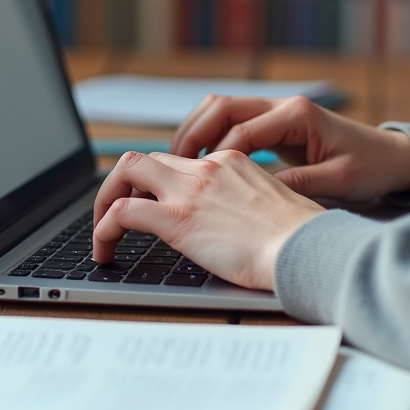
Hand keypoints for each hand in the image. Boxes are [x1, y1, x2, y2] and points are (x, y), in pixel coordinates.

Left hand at [92, 149, 324, 289]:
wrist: (308, 248)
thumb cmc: (303, 240)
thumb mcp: (275, 208)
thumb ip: (249, 206)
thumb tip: (240, 228)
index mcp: (231, 163)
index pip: (179, 162)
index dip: (156, 182)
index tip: (149, 203)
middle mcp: (207, 169)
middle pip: (145, 158)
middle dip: (121, 184)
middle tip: (114, 213)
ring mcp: (190, 191)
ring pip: (125, 172)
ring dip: (105, 201)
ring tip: (101, 232)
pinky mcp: (177, 218)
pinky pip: (121, 214)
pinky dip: (103, 230)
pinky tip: (105, 251)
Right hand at [169, 95, 409, 203]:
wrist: (393, 157)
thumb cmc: (370, 168)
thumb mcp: (337, 183)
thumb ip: (296, 185)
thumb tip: (254, 194)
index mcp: (297, 115)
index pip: (241, 128)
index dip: (216, 154)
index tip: (200, 180)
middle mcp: (283, 105)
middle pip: (221, 107)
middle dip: (192, 134)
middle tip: (171, 164)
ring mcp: (277, 111)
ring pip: (220, 109)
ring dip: (196, 132)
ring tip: (178, 162)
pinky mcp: (275, 124)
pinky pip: (232, 122)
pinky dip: (210, 137)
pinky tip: (201, 163)